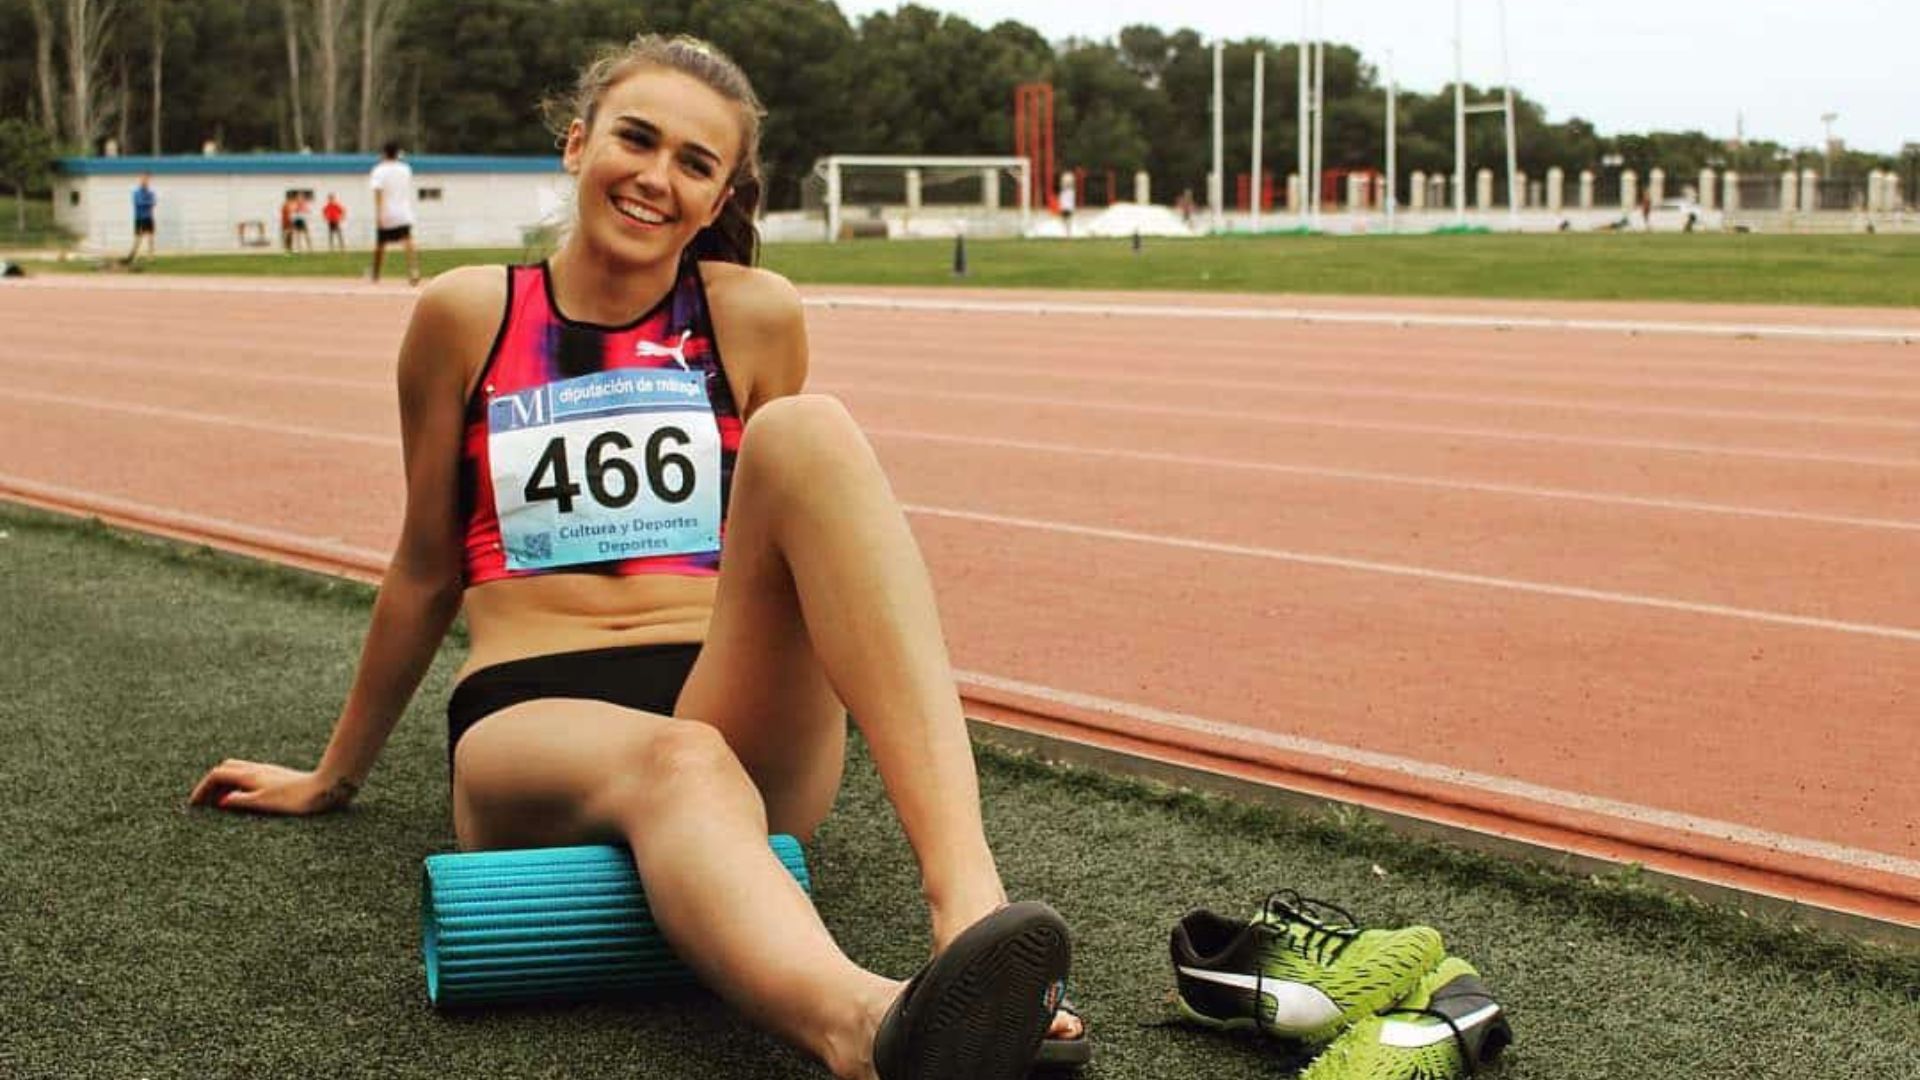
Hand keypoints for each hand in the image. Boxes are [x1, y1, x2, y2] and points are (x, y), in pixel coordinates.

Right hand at [187, 760, 358, 815]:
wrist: (325, 787)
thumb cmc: (297, 798)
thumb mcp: (265, 802)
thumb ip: (241, 801)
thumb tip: (221, 801)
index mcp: (251, 775)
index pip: (217, 775)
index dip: (202, 788)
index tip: (193, 805)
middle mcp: (257, 769)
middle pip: (225, 769)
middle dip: (211, 784)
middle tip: (204, 803)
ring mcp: (268, 771)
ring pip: (238, 771)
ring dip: (225, 783)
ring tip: (220, 802)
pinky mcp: (277, 776)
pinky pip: (249, 775)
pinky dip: (238, 784)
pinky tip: (243, 798)